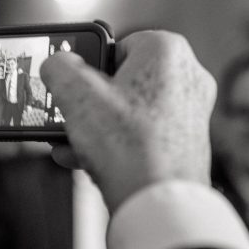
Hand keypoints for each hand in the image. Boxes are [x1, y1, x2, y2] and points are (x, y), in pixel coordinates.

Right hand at [40, 31, 217, 211]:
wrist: (158, 203)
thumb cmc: (130, 148)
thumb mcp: (77, 96)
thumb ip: (59, 68)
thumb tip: (57, 64)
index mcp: (167, 50)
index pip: (116, 45)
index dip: (89, 69)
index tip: (72, 87)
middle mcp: (187, 77)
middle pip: (122, 82)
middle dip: (90, 104)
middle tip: (70, 118)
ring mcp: (191, 113)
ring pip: (130, 112)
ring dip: (97, 128)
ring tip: (72, 145)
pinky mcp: (186, 144)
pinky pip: (143, 136)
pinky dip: (117, 145)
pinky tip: (89, 161)